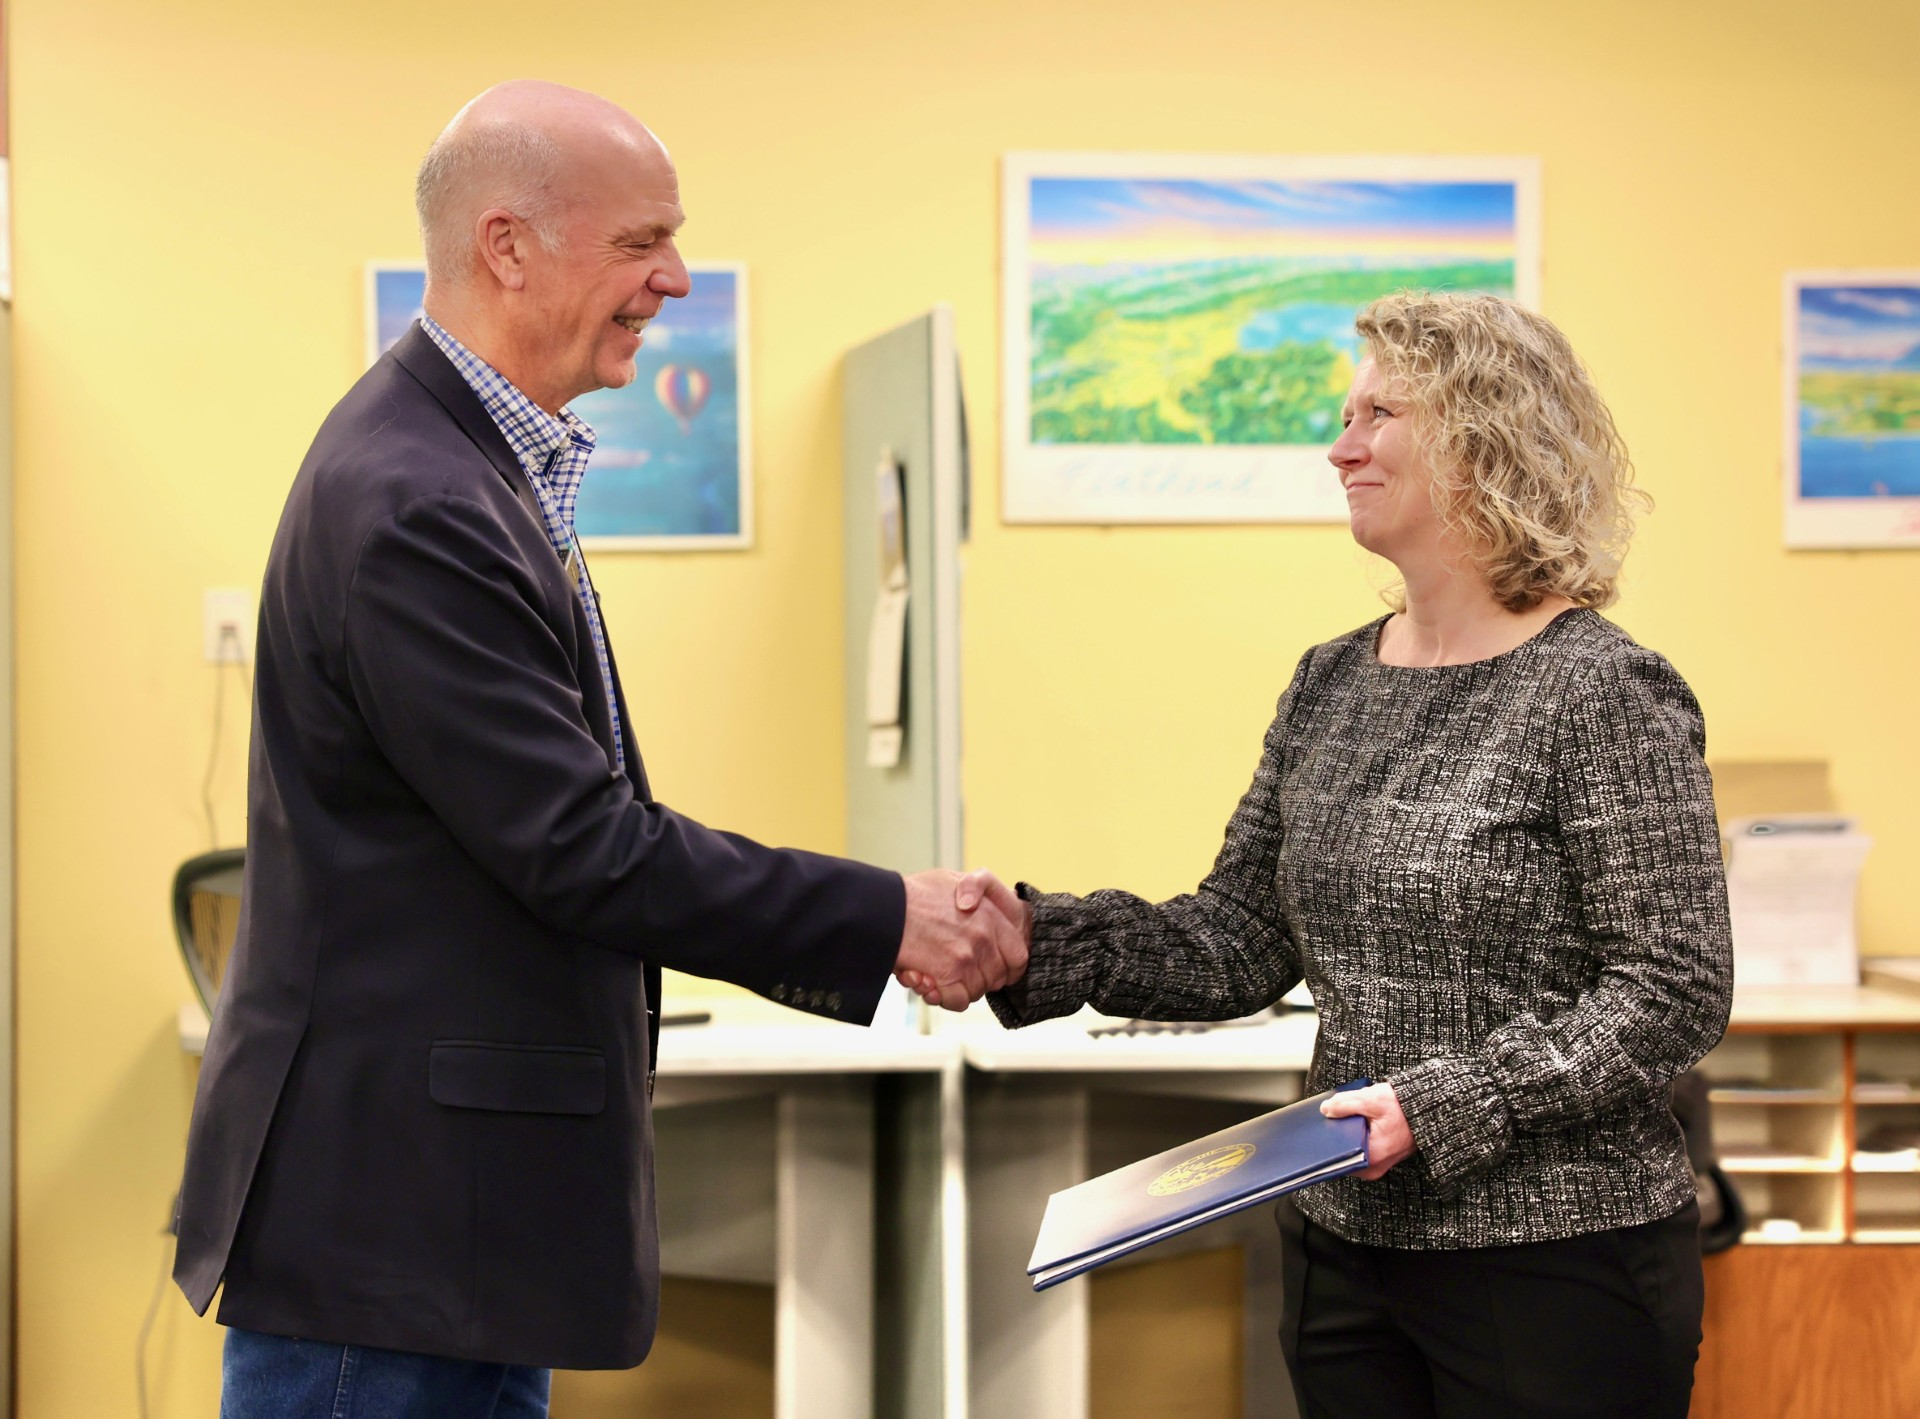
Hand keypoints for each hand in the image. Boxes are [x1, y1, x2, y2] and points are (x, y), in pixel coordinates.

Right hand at [894, 869, 1029, 1011]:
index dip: (1008, 967)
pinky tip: (933, 986)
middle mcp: (984, 937)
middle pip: (997, 977)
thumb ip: (972, 890)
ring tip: (941, 976)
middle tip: (960, 975)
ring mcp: (967, 956)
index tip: (996, 971)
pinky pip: (958, 1001)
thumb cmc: (913, 893)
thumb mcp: (951, 879)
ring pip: (977, 990)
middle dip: (980, 980)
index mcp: (991, 915)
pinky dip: (946, 999)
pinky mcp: (948, 973)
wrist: (885, 906)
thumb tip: (977, 903)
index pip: (1018, 955)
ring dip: (960, 989)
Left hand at [1320, 1082, 1413, 1179]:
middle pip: (1341, 1155)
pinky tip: (1345, 1119)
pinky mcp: (1379, 1156)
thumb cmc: (1403, 1107)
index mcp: (1371, 1156)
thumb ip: (1346, 1104)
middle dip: (1331, 1137)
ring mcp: (1376, 1163)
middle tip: (1321, 1121)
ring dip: (1342, 1135)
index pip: (1337, 1157)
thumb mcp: (1372, 1099)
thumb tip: (1325, 1109)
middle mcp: (1373, 1167)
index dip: (1323, 1144)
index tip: (1312, 1133)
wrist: (1426, 1109)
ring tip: (1332, 1117)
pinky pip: (1358, 1148)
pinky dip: (1352, 1135)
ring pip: (1349, 1151)